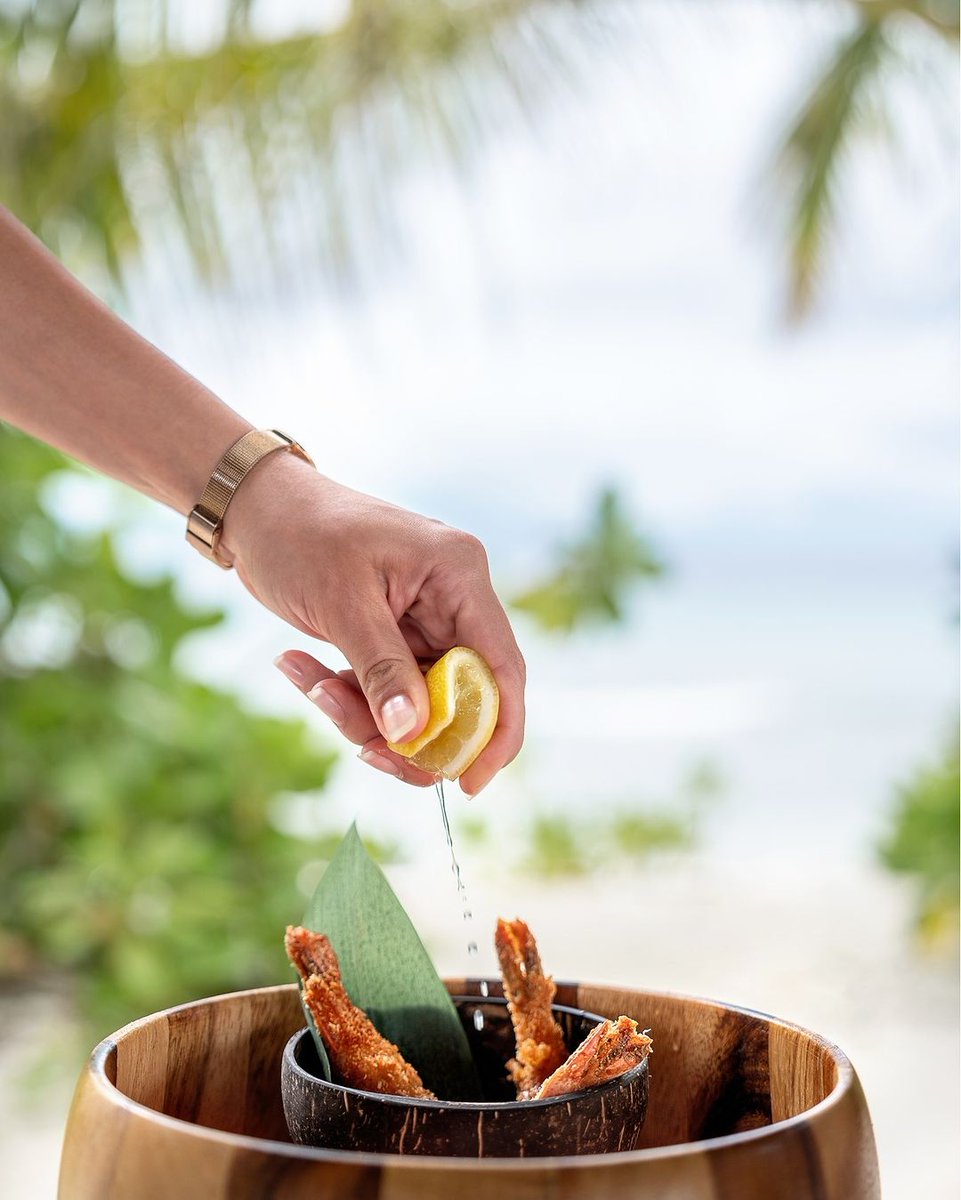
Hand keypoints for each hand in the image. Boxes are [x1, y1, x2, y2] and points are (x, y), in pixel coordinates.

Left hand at [222, 453, 525, 794]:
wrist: (256, 508)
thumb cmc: (301, 534)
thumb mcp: (342, 605)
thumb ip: (382, 672)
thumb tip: (413, 734)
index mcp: (459, 577)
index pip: (502, 667)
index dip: (497, 732)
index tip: (469, 784)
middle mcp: (452, 601)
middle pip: (459, 699)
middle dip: (408, 732)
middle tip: (363, 749)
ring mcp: (423, 622)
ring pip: (416, 705)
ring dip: (361, 712)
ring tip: (308, 680)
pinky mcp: (391, 637)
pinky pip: (382, 691)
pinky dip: (344, 694)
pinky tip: (298, 665)